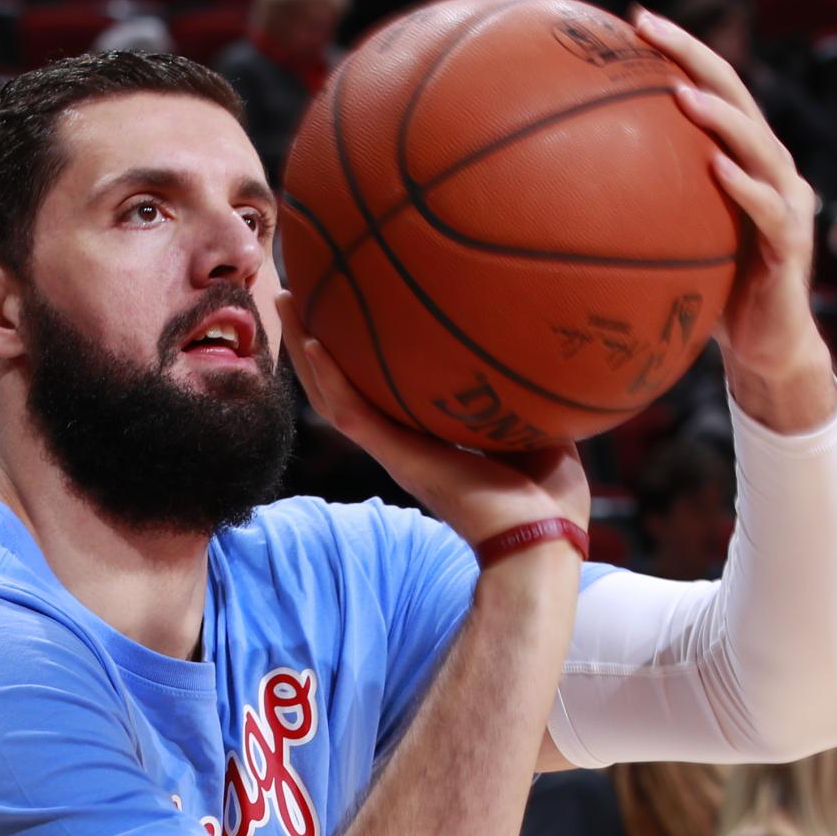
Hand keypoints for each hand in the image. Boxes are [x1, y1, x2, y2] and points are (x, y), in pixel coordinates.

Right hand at [282, 296, 590, 548]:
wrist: (542, 538)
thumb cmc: (550, 499)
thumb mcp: (541, 430)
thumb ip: (524, 394)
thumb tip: (536, 349)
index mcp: (435, 439)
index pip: (388, 393)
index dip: (368, 357)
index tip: (358, 314)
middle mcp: (406, 443)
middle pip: (346, 387)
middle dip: (320, 344)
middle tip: (298, 298)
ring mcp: (397, 451)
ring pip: (332, 396)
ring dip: (306, 352)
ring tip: (285, 303)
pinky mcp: (399, 459)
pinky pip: (351, 413)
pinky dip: (328, 378)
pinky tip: (311, 340)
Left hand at [636, 6, 834, 424]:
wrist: (768, 353)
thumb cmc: (714, 298)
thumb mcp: (672, 247)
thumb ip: (639, 215)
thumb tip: (557, 202)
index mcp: (745, 161)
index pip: (712, 91)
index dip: (679, 53)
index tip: (632, 21)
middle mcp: (772, 170)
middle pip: (738, 96)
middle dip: (694, 57)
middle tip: (649, 27)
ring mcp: (789, 204)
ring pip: (760, 145)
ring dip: (723, 118)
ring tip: (684, 95)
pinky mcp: (792, 245)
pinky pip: (768, 210)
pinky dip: (743, 187)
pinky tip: (715, 168)